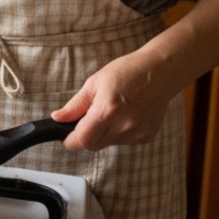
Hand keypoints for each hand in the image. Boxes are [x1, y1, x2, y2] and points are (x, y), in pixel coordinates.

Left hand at [51, 52, 174, 150]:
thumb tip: (57, 118)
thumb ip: (75, 105)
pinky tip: (125, 115)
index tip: (65, 137)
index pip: (83, 141)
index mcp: (108, 110)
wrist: (161, 72)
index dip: (70, 141)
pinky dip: (118, 133)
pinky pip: (124, 142)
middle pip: (94, 146)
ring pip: (108, 144)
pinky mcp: (147, 137)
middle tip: (88, 118)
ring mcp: (138, 134)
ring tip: (112, 111)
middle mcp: (124, 126)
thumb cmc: (127, 72)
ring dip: (103, 134)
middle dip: (86, 136)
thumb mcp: (94, 83)